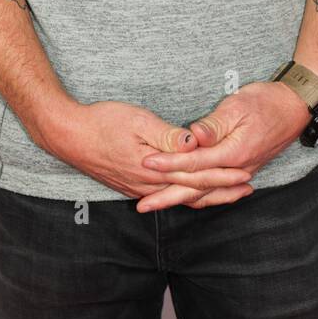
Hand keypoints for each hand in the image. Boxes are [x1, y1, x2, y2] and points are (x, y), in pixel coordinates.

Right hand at [45, 99, 253, 201]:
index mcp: (154, 169)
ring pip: (180, 197)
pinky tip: (192, 195)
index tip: (245, 172)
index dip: (222, 174)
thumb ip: (167, 135)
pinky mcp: (133, 186)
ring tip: (229, 194)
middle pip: (192, 191)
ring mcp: (140, 188)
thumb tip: (194, 143)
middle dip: (222, 190)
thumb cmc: (103, 123)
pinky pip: (166, 197)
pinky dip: (185, 197)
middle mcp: (149, 185)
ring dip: (207, 196)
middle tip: (247, 187)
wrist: (70, 136)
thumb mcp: (137, 121)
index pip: (196, 175)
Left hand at [135, 80, 311, 211]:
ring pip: (205, 193)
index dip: (169, 164)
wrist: (294, 108)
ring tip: (155, 205)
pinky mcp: (241, 171)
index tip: (146, 163)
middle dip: (167, 196)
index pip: (195, 163)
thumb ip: (214, 124)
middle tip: (141, 204)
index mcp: (234, 153)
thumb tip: (193, 136)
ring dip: (179, 200)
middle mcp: (237, 169)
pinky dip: (198, 197)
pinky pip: (215, 190)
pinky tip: (185, 200)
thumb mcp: (238, 106)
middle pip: (196, 187)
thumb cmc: (266, 102)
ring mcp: (240, 173)